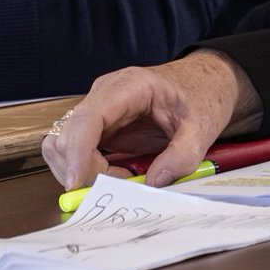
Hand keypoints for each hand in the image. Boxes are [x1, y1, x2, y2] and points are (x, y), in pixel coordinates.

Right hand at [42, 51, 262, 189]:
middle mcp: (104, 95)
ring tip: (122, 178)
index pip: (88, 117)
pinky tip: (117, 174)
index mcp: (129, 86)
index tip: (76, 182)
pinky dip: (88, 170)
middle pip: (67, 134)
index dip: (75, 150)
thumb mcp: (202, 127)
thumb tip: (153, 184)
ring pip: (63, 144)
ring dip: (83, 171)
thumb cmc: (202, 97)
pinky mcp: (100, 127)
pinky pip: (77, 151)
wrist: (205, 84)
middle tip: (120, 186)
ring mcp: (99, 111)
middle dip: (82, 168)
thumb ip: (182, 157)